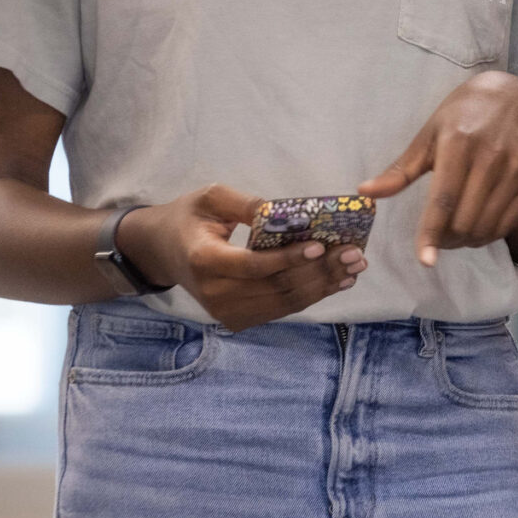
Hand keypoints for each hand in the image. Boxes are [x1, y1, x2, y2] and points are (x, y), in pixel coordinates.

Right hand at [118, 186, 365, 331]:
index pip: (253, 266)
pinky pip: (281, 309)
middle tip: (353, 254)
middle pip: (276, 287)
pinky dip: (311, 296)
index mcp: (204, 260)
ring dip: (323, 286)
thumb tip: (286, 214)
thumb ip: (245, 203)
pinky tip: (336, 281)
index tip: (319, 244)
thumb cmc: (189, 218)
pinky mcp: (237, 320)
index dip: (288, 258)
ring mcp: (226, 312)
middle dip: (319, 270)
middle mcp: (214, 293)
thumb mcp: (210, 197)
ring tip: (354, 267)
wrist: (164, 251)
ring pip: (284, 303)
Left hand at [361, 73, 517, 267]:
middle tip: (438, 236)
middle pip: (465, 220)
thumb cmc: (461, 117)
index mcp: (459, 143)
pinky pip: (509, 224)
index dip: (432, 233)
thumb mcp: (427, 135)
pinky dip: (489, 234)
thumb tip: (365, 192)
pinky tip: (478, 225)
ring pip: (487, 227)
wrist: (512, 97)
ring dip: (467, 241)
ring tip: (456, 232)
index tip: (425, 260)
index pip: (443, 200)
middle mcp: (492, 157)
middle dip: (446, 239)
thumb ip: (400, 170)